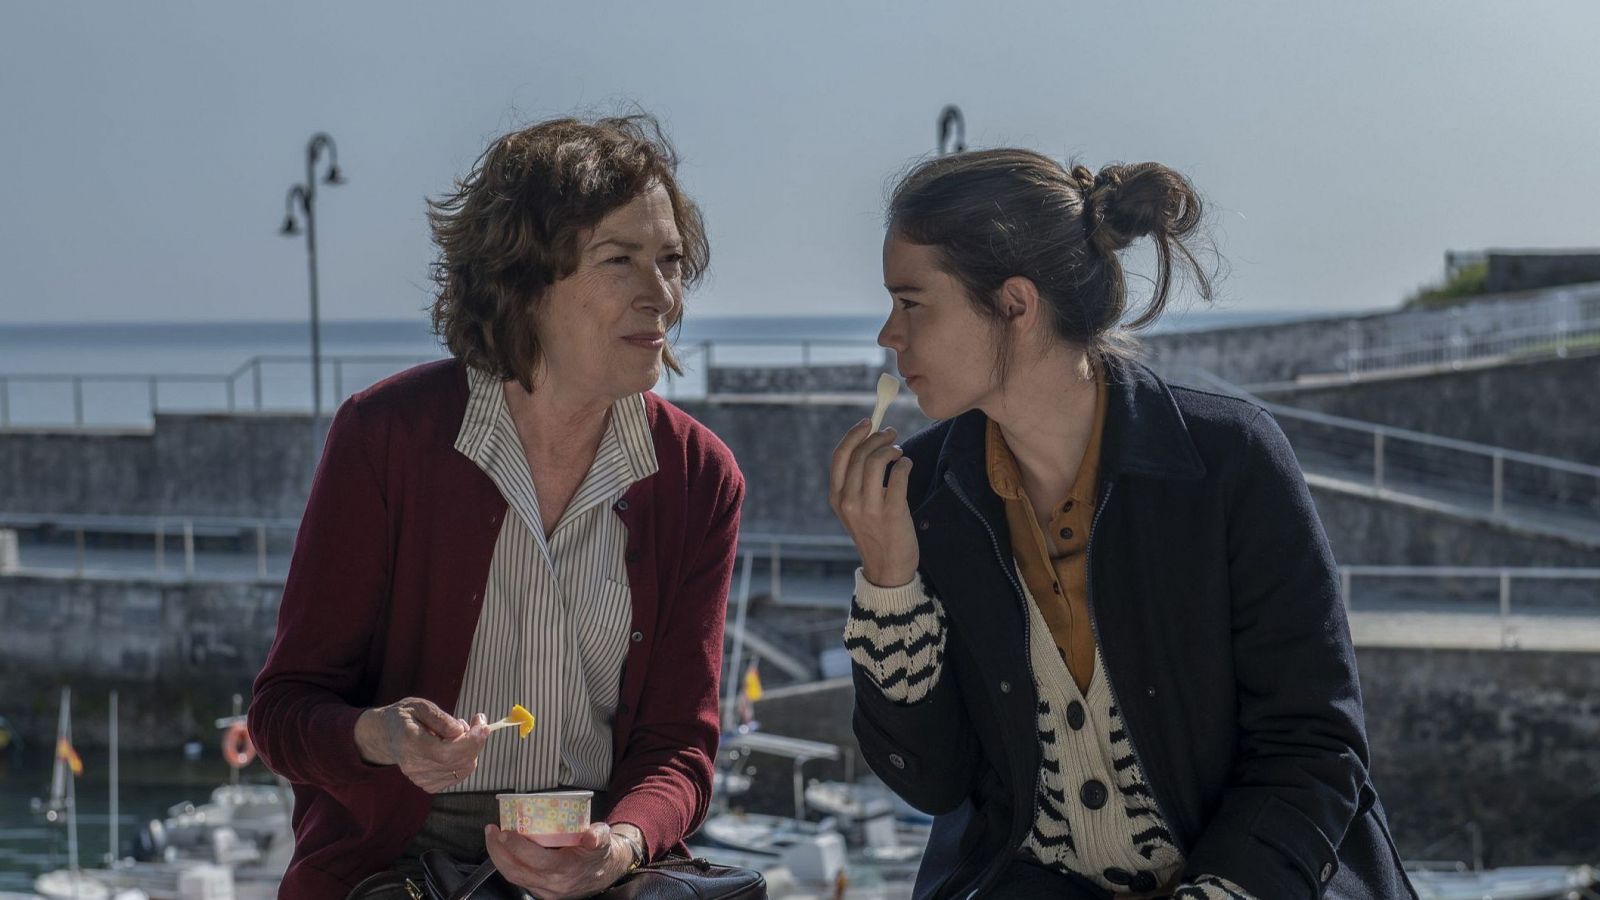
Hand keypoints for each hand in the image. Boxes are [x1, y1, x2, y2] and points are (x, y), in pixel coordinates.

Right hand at [353, 697, 487, 792]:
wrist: (387, 736)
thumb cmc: (405, 717)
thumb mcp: (420, 706)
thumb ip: (440, 718)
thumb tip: (460, 731)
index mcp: (410, 743)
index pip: (446, 752)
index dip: (471, 741)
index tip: (483, 724)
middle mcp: (414, 765)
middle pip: (458, 761)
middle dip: (476, 740)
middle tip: (477, 720)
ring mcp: (421, 778)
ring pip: (462, 768)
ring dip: (471, 748)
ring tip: (458, 731)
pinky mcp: (428, 784)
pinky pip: (458, 774)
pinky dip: (465, 759)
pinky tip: (454, 745)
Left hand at [485, 821, 635, 898]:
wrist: (605, 873)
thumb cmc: (599, 852)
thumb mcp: (603, 839)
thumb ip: (599, 835)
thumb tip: (592, 835)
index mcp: (567, 869)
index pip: (537, 860)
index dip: (518, 847)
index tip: (505, 831)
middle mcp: (553, 884)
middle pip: (517, 871)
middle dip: (498, 851)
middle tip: (491, 830)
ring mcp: (545, 891)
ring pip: (514, 877)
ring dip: (498, 857)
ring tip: (492, 838)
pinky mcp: (540, 891)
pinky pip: (518, 879)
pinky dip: (507, 864)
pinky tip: (502, 849)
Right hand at [830, 419, 917, 586]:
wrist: (887, 569)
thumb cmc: (874, 534)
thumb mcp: (854, 510)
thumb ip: (855, 483)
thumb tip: (868, 445)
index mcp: (837, 498)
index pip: (840, 456)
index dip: (854, 435)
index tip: (868, 423)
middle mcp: (849, 502)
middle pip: (860, 455)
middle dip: (877, 438)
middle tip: (891, 434)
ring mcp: (869, 508)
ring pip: (877, 461)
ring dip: (892, 449)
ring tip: (899, 452)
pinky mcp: (891, 512)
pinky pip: (898, 475)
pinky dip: (904, 464)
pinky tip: (907, 465)